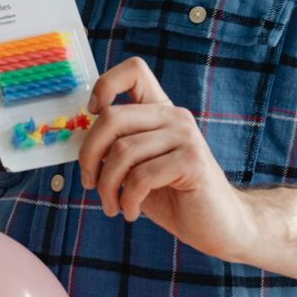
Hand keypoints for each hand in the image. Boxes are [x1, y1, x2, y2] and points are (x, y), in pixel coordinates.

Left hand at [77, 57, 256, 262]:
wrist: (217, 225)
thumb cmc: (172, 196)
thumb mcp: (137, 167)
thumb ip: (116, 147)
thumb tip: (78, 142)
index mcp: (160, 111)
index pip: (135, 71)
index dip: (105, 84)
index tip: (92, 114)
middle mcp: (174, 116)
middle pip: (112, 117)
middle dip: (88, 155)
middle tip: (90, 184)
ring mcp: (186, 137)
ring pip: (122, 152)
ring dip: (108, 187)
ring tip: (112, 206)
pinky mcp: (193, 162)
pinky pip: (141, 177)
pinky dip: (127, 200)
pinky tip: (131, 212)